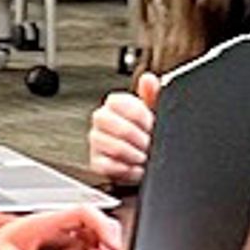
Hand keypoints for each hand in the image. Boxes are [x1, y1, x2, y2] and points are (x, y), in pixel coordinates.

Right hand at [85, 74, 157, 188]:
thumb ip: (151, 94)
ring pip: (116, 149)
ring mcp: (97, 142)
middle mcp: (102, 120)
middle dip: (141, 139)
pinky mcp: (97, 163)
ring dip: (137, 156)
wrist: (146, 159)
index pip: (121, 103)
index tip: (152, 124)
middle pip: (120, 128)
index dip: (141, 116)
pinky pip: (111, 167)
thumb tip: (148, 79)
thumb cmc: (147, 132)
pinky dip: (129, 170)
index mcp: (115, 104)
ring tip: (145, 156)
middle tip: (151, 144)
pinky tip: (137, 168)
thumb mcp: (153, 111)